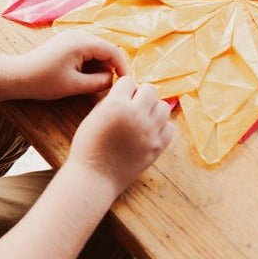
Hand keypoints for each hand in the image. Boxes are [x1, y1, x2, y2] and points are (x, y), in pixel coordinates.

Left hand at [19, 30, 128, 99]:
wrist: (18, 76)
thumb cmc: (44, 81)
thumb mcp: (74, 85)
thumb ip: (98, 82)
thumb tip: (113, 80)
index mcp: (82, 42)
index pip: (113, 51)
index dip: (123, 67)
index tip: (127, 83)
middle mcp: (79, 35)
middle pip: (107, 49)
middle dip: (112, 67)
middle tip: (114, 86)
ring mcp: (73, 37)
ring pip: (98, 50)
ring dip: (101, 66)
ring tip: (99, 84)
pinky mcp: (68, 42)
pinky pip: (88, 51)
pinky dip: (92, 63)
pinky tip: (87, 77)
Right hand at [67, 76, 173, 195]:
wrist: (94, 177)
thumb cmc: (88, 146)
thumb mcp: (94, 115)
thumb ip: (111, 100)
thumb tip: (128, 91)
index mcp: (116, 105)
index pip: (129, 81)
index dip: (124, 88)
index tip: (120, 97)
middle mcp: (135, 116)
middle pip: (150, 89)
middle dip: (141, 94)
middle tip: (133, 105)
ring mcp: (149, 132)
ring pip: (163, 106)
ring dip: (153, 109)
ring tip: (142, 118)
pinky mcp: (157, 147)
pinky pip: (169, 127)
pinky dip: (161, 127)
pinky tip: (149, 131)